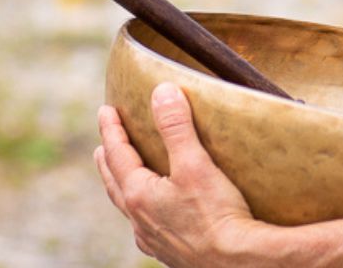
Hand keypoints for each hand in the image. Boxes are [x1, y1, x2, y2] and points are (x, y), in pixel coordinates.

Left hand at [96, 83, 273, 267]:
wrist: (239, 264)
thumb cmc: (217, 215)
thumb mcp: (195, 164)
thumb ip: (176, 127)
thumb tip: (161, 92)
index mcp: (138, 195)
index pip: (116, 154)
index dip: (111, 130)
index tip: (106, 110)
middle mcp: (139, 220)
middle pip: (114, 183)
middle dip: (108, 160)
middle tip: (103, 145)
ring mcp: (154, 240)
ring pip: (129, 208)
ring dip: (123, 187)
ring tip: (125, 177)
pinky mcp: (171, 254)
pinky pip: (147, 228)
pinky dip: (143, 212)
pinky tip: (156, 215)